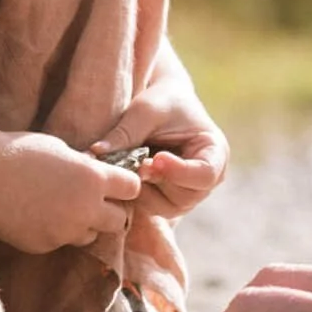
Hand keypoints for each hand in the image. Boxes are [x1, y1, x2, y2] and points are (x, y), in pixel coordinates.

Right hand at [0, 132, 142, 255]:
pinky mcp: (45, 245)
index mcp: (93, 178)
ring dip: (84, 225)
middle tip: (94, 202)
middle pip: (120, 221)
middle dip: (111, 212)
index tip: (115, 184)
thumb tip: (100, 174)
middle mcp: (85, 208)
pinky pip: (61, 242)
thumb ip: (85, 167)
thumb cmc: (19, 152)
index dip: (124, 185)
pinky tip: (37, 215)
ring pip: (91, 236)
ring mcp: (64, 231)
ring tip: (61, 208)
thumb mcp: (62, 150)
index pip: (132, 188)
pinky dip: (55, 232)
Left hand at [90, 62, 227, 219]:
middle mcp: (207, 179)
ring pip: (165, 207)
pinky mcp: (168, 201)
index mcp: (216, 152)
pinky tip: (127, 174)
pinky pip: (151, 209)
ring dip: (143, 190)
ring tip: (130, 166)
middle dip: (156, 182)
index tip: (156, 158)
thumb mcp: (145, 110)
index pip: (205, 174)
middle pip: (185, 196)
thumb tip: (95, 154)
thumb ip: (127, 133)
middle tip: (136, 164)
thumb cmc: (160, 101)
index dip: (179, 172)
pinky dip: (136, 195)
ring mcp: (188, 194)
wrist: (159, 107)